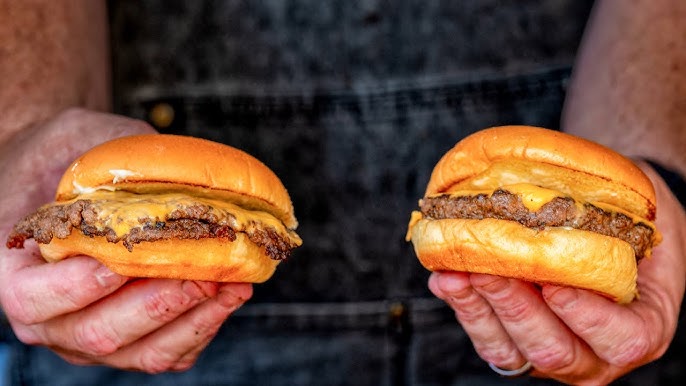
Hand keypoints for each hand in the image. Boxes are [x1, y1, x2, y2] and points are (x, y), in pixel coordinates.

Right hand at [0, 108, 252, 372]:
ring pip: (144, 353)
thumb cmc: (68, 159)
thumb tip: (166, 170)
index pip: (35, 299)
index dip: (76, 287)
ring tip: (232, 283)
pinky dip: (205, 326)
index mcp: (17, 275)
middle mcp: (54, 320)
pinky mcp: (136, 342)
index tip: (118, 264)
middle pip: (100, 333)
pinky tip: (232, 291)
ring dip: (194, 319)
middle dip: (158, 304)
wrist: (72, 179)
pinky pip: (171, 352)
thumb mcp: (77, 140)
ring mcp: (96, 338)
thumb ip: (106, 160)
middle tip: (202, 274)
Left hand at [429, 163, 685, 384]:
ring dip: (478, 310)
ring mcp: (551, 354)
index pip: (622, 340)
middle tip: (487, 270)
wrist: (611, 231)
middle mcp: (596, 355)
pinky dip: (464, 308)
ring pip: (511, 351)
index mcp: (642, 329)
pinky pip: (487, 340)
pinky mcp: (516, 347)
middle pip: (553, 349)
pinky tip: (446, 278)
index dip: (587, 317)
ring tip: (454, 275)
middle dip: (514, 307)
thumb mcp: (641, 213)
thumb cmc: (631, 221)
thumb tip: (556, 191)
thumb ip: (616, 217)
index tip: (555, 286)